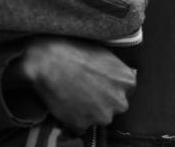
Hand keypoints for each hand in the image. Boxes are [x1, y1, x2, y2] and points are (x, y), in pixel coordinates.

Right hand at [14, 36, 134, 134]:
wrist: (48, 60)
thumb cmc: (73, 49)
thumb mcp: (103, 52)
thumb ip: (115, 69)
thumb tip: (115, 74)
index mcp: (127, 80)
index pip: (126, 88)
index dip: (110, 85)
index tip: (99, 81)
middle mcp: (120, 101)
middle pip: (115, 104)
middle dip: (103, 99)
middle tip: (85, 88)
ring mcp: (102, 116)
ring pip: (99, 117)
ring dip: (89, 110)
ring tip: (72, 94)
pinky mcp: (83, 126)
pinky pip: (80, 125)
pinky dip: (74, 118)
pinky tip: (65, 103)